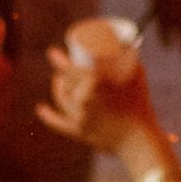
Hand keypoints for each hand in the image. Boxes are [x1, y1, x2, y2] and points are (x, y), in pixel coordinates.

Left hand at [37, 43, 154, 155]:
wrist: (138, 138)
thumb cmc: (140, 101)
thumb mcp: (136, 71)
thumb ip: (128, 54)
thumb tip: (122, 43)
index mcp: (95, 81)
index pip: (68, 68)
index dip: (57, 59)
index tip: (53, 54)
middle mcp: (83, 99)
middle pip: (65, 82)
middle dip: (61, 74)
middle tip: (63, 68)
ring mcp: (79, 117)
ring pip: (62, 99)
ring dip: (57, 88)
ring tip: (59, 81)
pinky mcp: (79, 133)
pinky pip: (58, 123)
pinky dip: (48, 116)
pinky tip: (41, 109)